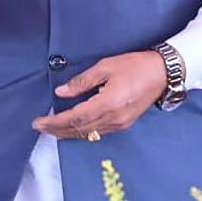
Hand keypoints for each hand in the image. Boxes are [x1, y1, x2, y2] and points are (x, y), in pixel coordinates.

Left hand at [32, 51, 168, 139]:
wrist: (163, 73)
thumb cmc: (134, 66)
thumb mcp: (105, 67)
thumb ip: (81, 82)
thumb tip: (61, 92)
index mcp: (107, 103)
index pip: (75, 118)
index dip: (55, 122)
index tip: (38, 123)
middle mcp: (113, 119)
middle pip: (80, 129)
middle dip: (57, 130)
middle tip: (40, 128)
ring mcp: (120, 124)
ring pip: (89, 134)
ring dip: (69, 133)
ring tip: (52, 130)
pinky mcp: (124, 124)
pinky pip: (99, 132)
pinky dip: (83, 132)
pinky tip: (74, 128)